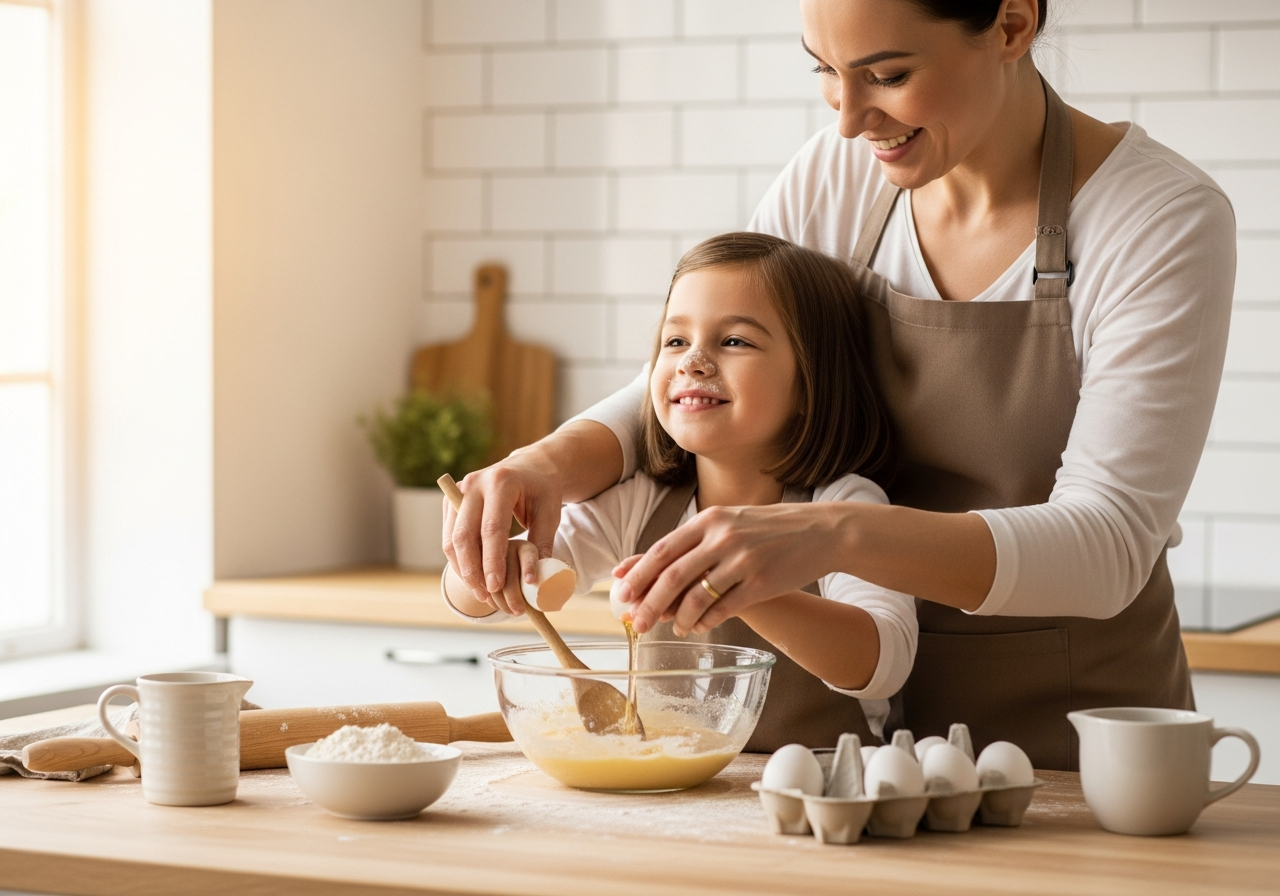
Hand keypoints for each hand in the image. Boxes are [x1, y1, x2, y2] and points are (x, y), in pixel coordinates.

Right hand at [443, 448, 563, 605]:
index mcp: (502, 482)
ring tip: (480, 592)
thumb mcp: (550, 514)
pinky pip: (449, 536)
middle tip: (486, 595)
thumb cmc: (541, 491)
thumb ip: (542, 544)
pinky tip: (472, 577)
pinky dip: (458, 560)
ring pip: (451, 538)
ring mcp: (459, 491)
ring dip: (463, 568)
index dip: (492, 560)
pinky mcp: (451, 501)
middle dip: (472, 570)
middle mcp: (475, 484)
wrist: (528, 467)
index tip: (495, 586)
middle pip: (464, 534)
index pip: (492, 528)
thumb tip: (533, 582)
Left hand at [613, 502, 847, 635]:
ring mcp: (743, 561)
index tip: (619, 592)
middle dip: (649, 604)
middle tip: (636, 623)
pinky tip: (700, 626)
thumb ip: (695, 541)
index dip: (638, 574)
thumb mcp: (730, 521)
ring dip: (679, 618)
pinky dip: (706, 621)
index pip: (663, 549)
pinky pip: (723, 609)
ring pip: (696, 598)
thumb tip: (651, 565)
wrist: (821, 531)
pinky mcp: (762, 584)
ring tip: (675, 628)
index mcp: (710, 519)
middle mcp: (723, 538)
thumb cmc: (768, 528)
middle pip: (672, 577)